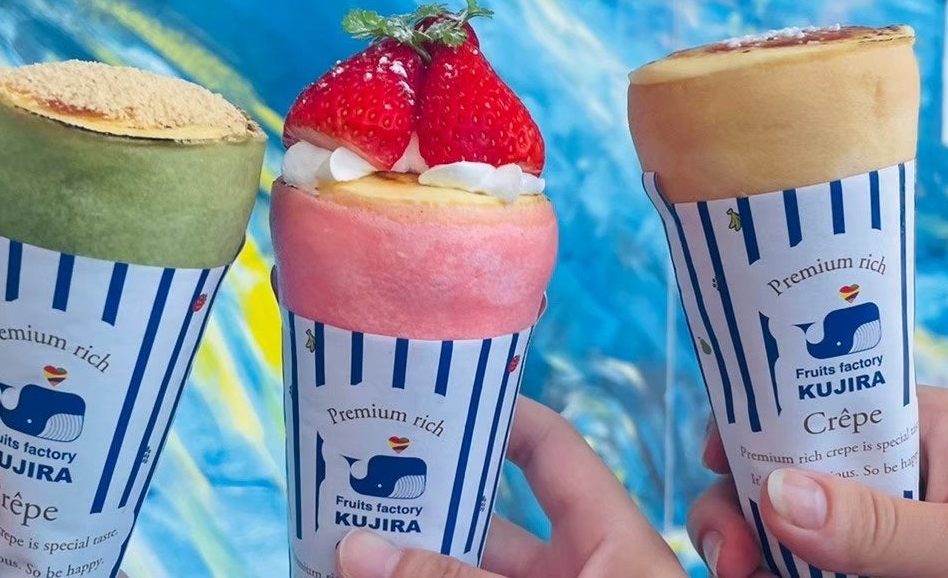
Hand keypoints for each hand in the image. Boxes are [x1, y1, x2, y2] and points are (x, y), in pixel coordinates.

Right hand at [335, 397, 683, 577]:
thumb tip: (355, 547)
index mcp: (610, 544)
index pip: (550, 452)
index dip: (498, 412)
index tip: (434, 389)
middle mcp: (578, 577)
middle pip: (490, 522)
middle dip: (427, 499)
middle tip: (354, 472)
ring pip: (464, 577)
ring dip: (409, 562)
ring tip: (336, 538)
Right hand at [687, 386, 947, 577]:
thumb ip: (884, 525)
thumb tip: (774, 494)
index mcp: (921, 426)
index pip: (817, 401)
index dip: (756, 424)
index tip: (713, 462)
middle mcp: (897, 470)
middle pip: (791, 472)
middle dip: (745, 506)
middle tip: (728, 560)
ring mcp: (895, 528)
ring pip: (798, 529)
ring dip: (761, 549)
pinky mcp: (894, 571)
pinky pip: (823, 568)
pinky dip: (789, 574)